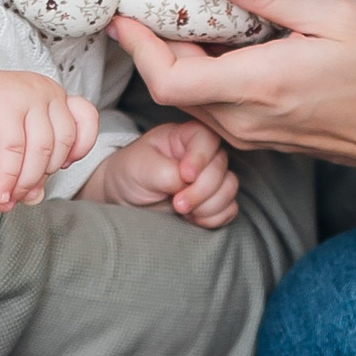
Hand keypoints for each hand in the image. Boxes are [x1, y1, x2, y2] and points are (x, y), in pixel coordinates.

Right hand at [0, 65, 99, 209]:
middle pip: (62, 144)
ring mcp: (25, 96)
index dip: (81, 147)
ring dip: (25, 183)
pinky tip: (0, 192)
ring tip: (9, 197)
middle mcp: (44, 92)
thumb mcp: (12, 145)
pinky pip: (14, 151)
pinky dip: (8, 179)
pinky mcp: (3, 106)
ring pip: (41, 151)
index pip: (86, 119)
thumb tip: (36, 197)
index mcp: (53, 97)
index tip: (63, 166)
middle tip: (22, 194)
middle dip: (42, 176)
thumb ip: (29, 166)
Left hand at [84, 121, 239, 227]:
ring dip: (208, 205)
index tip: (184, 176)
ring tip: (182, 211)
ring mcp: (210, 178)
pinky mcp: (213, 200)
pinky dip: (214, 217)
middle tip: (177, 203)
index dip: (200, 158)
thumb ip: (167, 172)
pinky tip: (193, 218)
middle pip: (221, 167)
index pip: (208, 138)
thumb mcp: (141, 167)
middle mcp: (203, 154)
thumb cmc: (131, 174)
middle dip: (200, 190)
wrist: (125, 199)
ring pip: (229, 188)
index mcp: (185, 137)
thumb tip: (188, 183)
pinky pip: (230, 208)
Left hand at [110, 0, 355, 286]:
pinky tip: (219, 39)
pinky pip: (214, 105)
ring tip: (181, 12)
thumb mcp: (339, 14)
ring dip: (176, 59)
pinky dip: (203, 72)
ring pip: (190, 99)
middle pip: (171, 88)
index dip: (137, 47)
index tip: (125, 12)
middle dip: (150, 45)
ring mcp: (254, 134)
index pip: (169, 79)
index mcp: (260, 86)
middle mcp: (246, 119)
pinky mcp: (264, 135)